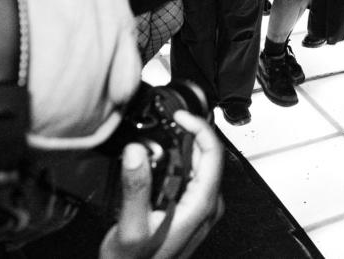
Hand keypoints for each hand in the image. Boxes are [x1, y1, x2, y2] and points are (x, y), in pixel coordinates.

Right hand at [99, 111, 223, 258]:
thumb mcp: (130, 227)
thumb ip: (136, 189)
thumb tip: (137, 151)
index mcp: (201, 205)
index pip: (213, 153)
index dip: (199, 127)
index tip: (179, 116)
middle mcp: (208, 205)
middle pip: (207, 156)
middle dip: (187, 134)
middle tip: (165, 123)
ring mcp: (202, 208)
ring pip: (198, 166)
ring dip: (181, 148)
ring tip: (160, 137)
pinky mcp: (192, 210)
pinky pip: (191, 178)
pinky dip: (178, 163)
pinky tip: (160, 162)